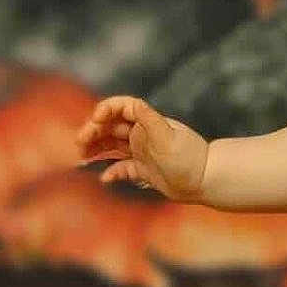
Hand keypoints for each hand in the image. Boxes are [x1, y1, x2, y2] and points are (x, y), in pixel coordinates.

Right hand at [76, 96, 208, 200]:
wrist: (206, 182)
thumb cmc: (188, 159)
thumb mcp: (168, 137)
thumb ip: (149, 120)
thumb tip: (134, 105)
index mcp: (147, 123)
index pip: (122, 108)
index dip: (106, 109)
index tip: (95, 120)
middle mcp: (143, 135)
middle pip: (112, 127)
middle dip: (94, 131)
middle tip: (80, 143)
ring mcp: (143, 153)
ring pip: (113, 147)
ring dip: (97, 149)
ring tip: (82, 157)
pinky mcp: (145, 171)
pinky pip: (123, 169)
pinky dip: (112, 172)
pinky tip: (104, 179)